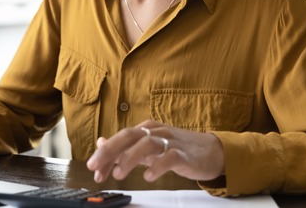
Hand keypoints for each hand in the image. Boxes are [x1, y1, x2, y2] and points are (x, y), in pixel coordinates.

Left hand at [86, 120, 224, 182]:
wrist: (212, 151)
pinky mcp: (184, 154)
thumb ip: (126, 146)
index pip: (121, 138)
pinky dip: (157, 166)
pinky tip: (148, 176)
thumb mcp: (149, 146)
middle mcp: (157, 132)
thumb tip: (101, 143)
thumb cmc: (178, 149)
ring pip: (147, 144)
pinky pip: (169, 157)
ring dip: (130, 158)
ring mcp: (171, 141)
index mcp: (147, 130)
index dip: (105, 153)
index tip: (93, 169)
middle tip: (95, 166)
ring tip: (118, 173)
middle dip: (110, 150)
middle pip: (129, 136)